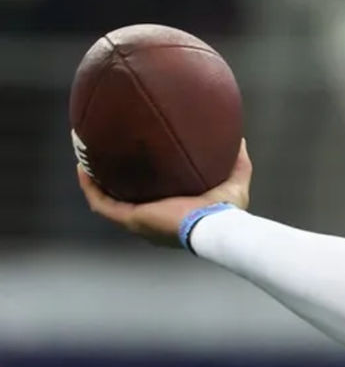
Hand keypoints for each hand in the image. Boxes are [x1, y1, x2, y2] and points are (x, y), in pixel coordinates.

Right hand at [78, 140, 252, 246]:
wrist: (215, 226)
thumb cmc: (228, 212)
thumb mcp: (234, 182)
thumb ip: (237, 162)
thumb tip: (239, 140)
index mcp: (173, 214)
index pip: (152, 198)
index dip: (141, 183)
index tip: (136, 164)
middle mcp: (152, 220)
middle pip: (124, 200)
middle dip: (113, 181)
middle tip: (105, 158)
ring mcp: (138, 221)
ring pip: (107, 201)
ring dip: (94, 182)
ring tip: (86, 160)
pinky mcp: (130, 219)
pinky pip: (102, 203)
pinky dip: (90, 186)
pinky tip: (83, 167)